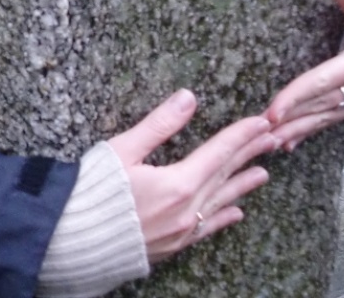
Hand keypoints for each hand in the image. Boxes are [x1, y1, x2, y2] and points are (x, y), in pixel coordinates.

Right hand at [108, 89, 275, 262]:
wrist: (71, 240)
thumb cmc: (91, 193)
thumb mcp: (122, 150)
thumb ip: (158, 125)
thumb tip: (187, 98)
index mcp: (178, 183)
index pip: (218, 152)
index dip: (241, 135)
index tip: (261, 122)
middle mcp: (186, 210)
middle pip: (224, 176)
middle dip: (248, 155)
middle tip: (271, 140)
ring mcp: (180, 231)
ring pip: (220, 203)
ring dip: (242, 186)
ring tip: (263, 174)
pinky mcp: (170, 246)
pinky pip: (207, 230)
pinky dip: (223, 218)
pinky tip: (235, 214)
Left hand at [264, 0, 343, 150]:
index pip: (324, 81)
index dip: (296, 96)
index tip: (272, 110)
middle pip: (319, 105)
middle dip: (288, 119)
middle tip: (256, 132)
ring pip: (324, 118)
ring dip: (295, 131)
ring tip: (266, 143)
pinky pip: (331, 121)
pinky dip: (309, 132)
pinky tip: (288, 144)